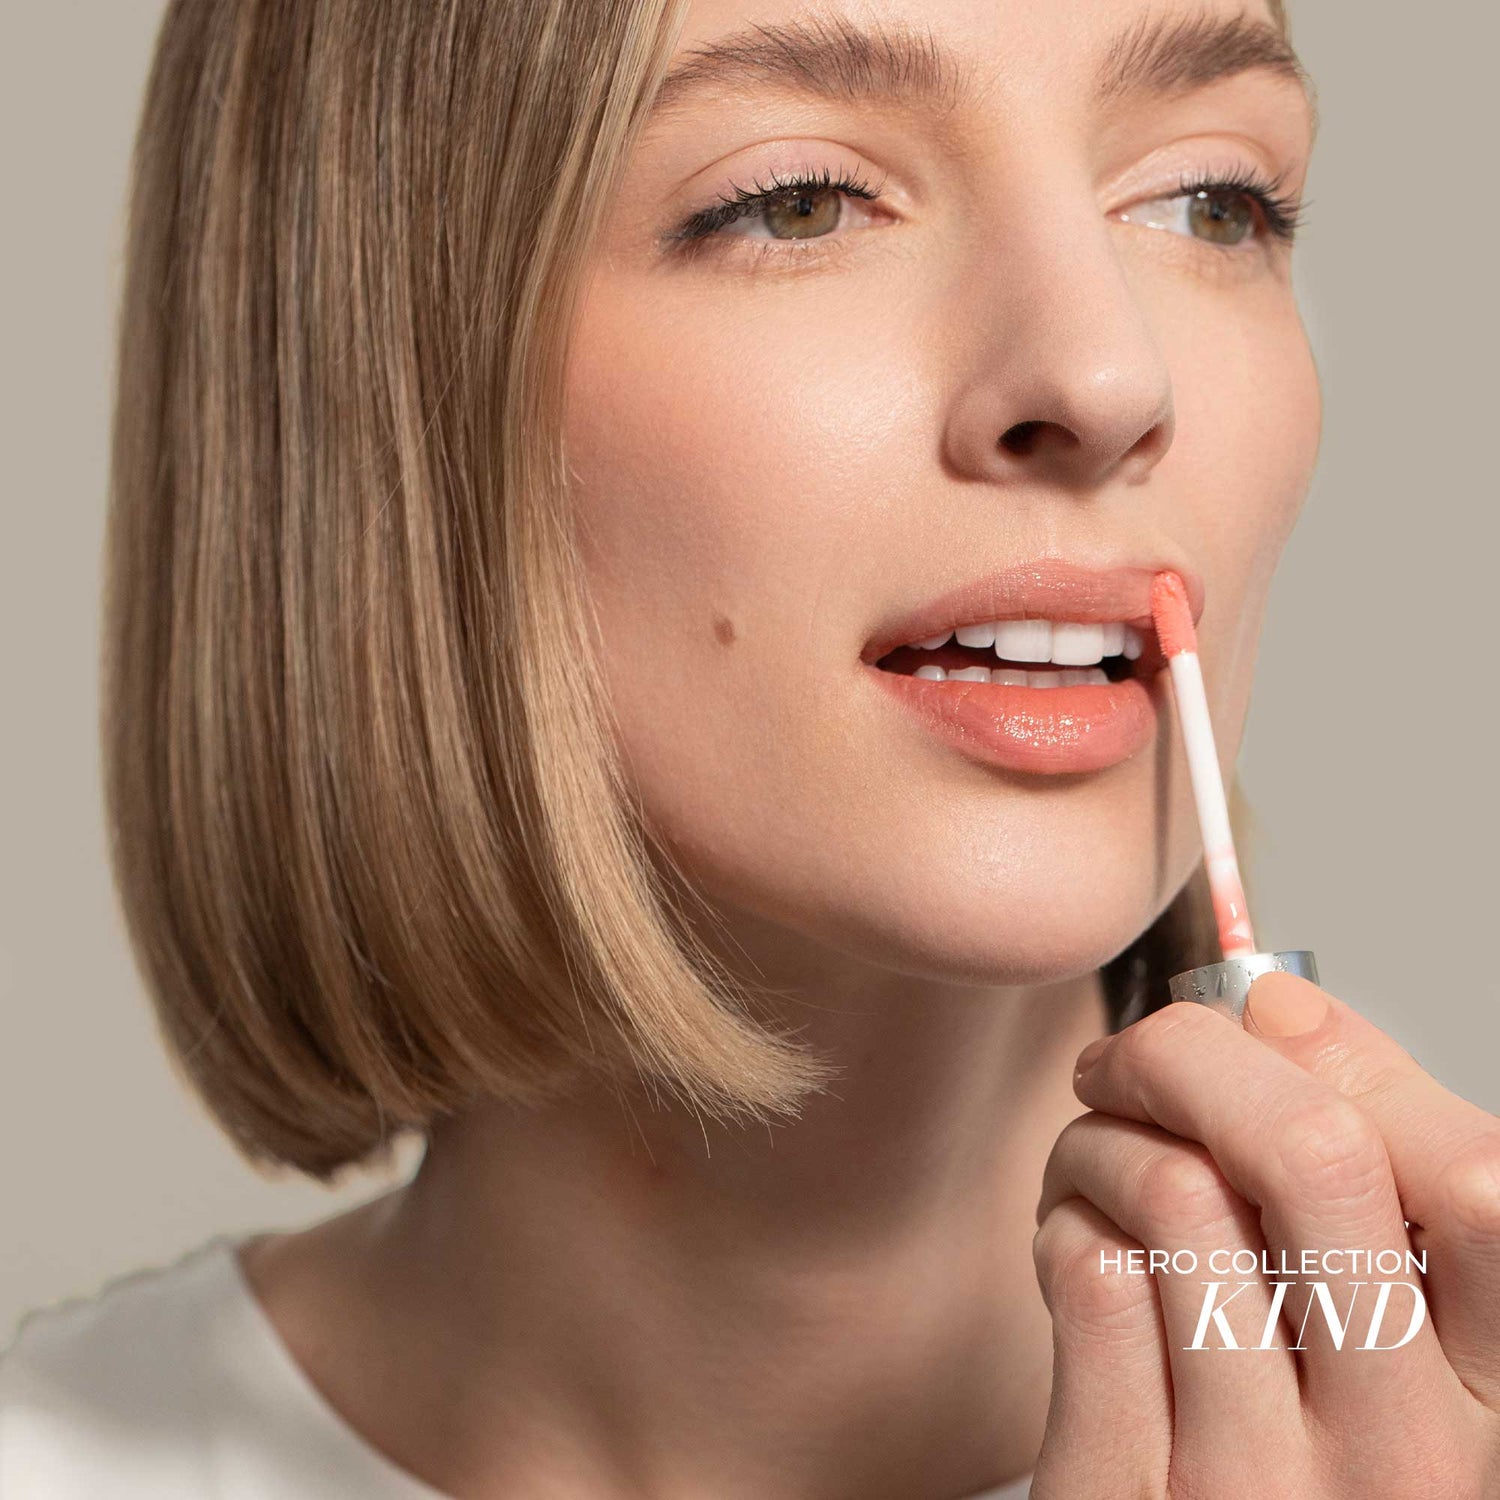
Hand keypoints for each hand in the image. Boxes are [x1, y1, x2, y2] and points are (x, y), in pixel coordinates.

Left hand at [1030, 973, 1499, 1497]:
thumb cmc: (1293, 1464)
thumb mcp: (1378, 1343)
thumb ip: (1360, 1180)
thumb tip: (1277, 1005)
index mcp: (1488, 1402)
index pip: (1477, 1182)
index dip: (1355, 1058)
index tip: (1262, 1017)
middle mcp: (1398, 1457)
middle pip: (1312, 1154)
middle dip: (1192, 1052)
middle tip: (1132, 1056)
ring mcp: (1258, 1489)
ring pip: (1173, 1191)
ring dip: (1102, 1136)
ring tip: (1094, 1156)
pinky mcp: (1124, 1495)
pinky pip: (1088, 1270)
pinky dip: (1063, 1217)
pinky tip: (1074, 1236)